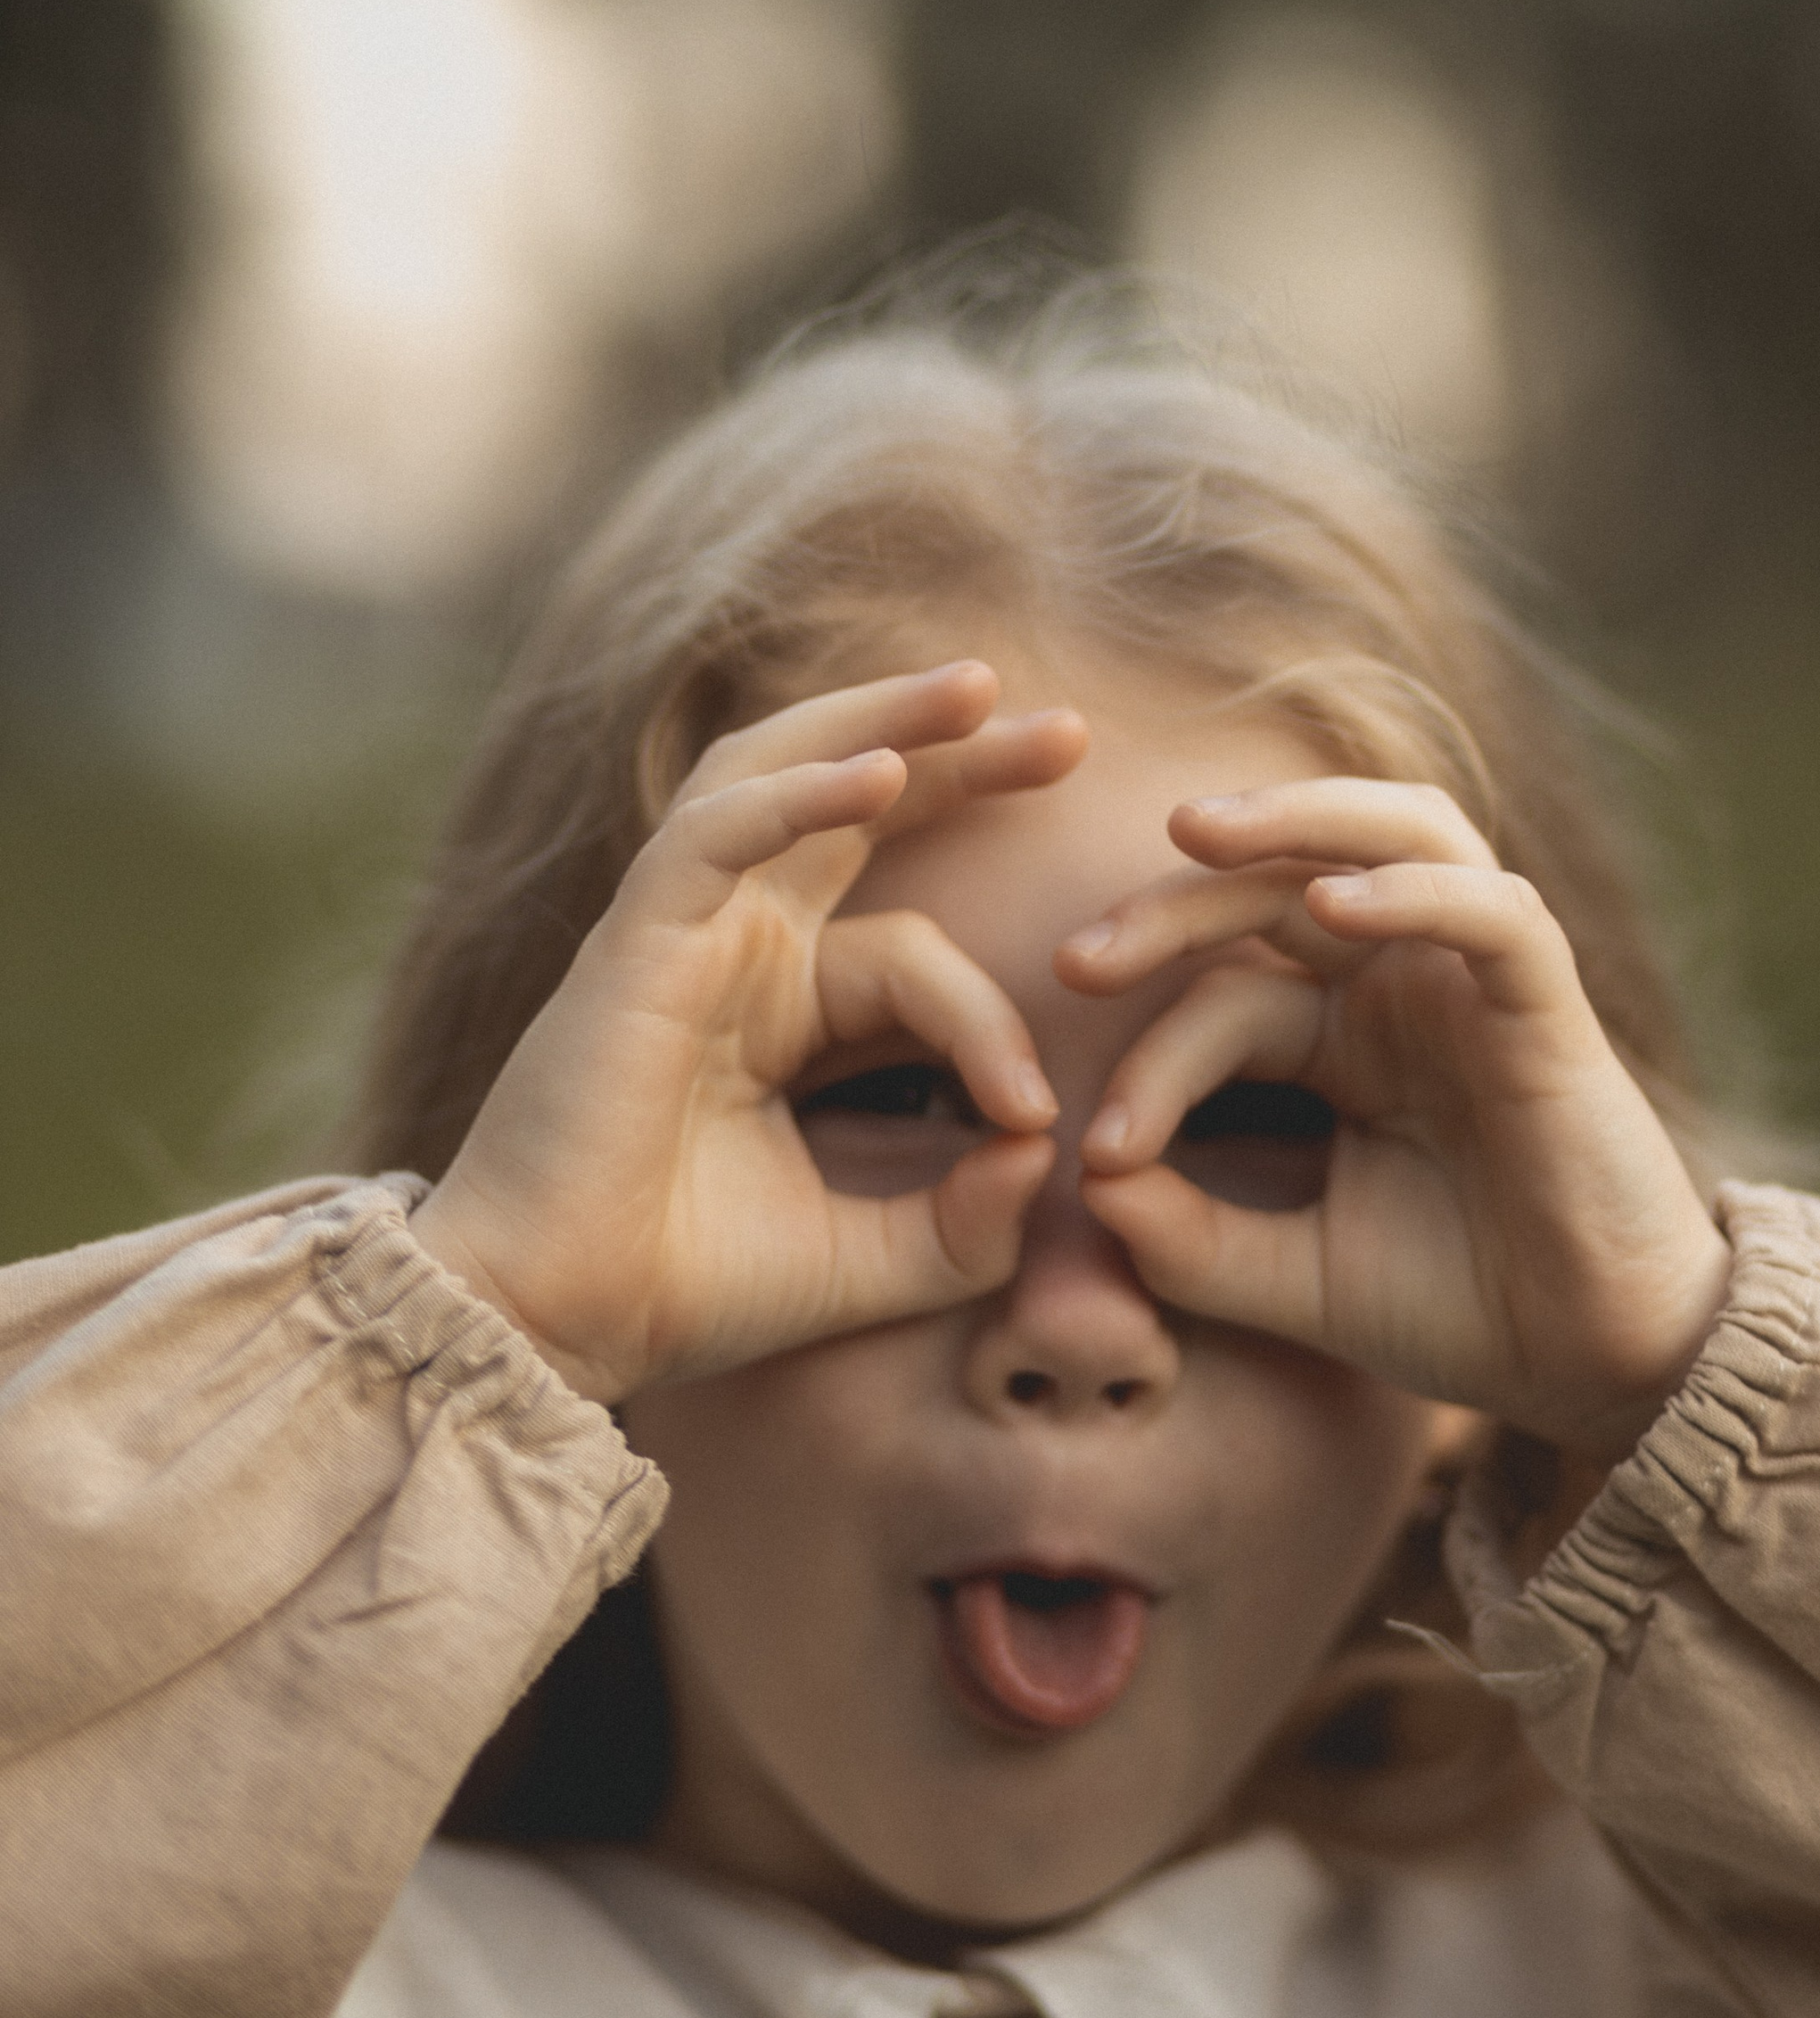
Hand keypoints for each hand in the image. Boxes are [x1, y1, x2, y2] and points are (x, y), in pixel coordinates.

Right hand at [409, 663, 1082, 1401]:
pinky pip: (716, 833)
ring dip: (881, 724)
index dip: (991, 1020)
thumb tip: (1048, 1153)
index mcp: (780, 1005)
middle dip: (958, 755)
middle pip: (851, 804)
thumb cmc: (683, 1291)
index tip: (1038, 1118)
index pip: (913, 951)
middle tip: (1068, 728)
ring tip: (982, 688)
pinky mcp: (636, 943)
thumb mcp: (863, 1261)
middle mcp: (733, 947)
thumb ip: (965, 1222)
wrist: (554, 1329)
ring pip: (778, 777)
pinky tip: (881, 772)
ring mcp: (682, 932)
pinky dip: (797, 795)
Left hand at [1059, 778, 1730, 1465]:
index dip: (1147, 1061)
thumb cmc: (1461, 1310)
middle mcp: (1403, 987)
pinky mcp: (1550, 1007)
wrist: (1598, 1370)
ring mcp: (1476, 984)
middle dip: (1175, 901)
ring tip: (1199, 833)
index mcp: (1341, 1037)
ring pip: (1399, 834)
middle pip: (1281, 884)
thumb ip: (1191, 1240)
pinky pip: (1492, 913)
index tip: (1095, 1152)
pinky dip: (1417, 891)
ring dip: (1297, 821)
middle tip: (1079, 958)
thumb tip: (1087, 1187)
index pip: (1224, 1000)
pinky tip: (1337, 904)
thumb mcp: (1295, 1280)